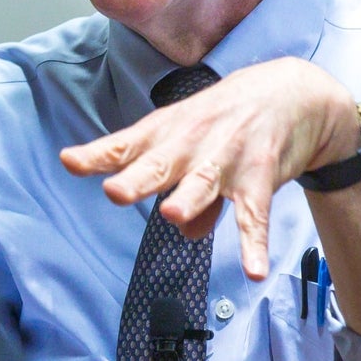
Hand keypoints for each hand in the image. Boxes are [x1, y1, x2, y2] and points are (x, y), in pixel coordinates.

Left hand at [60, 58, 360, 279]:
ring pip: (203, 183)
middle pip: (159, 164)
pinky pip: (256, 215)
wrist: (290, 91)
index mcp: (167, 133)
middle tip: (116, 192)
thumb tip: (185, 232)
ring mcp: (227, 159)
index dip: (97, 155)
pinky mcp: (260, 175)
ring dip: (189, 200)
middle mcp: (192, 144)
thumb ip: (182, 189)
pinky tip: (254, 269)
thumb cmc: (228, 117)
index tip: (70, 161)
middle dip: (137, 179)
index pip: (125, 145)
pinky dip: (256, 242)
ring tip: (172, 214)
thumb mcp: (195, 143)